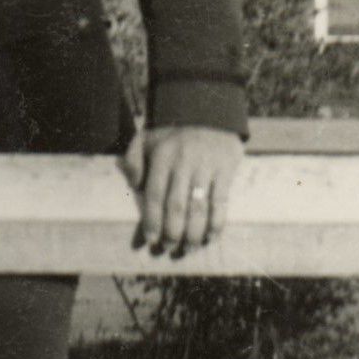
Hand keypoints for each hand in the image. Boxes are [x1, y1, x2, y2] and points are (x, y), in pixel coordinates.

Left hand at [121, 124, 243, 257]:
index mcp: (162, 158)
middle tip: (169, 248)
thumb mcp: (145, 138)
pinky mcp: (225, 169)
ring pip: (198, 207)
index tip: (151, 240)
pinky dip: (216, 222)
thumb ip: (133, 159)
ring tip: (189, 248)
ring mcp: (206, 167)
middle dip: (172, 232)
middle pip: (176, 206)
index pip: (155, 195)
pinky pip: (221, 202)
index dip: (152, 221)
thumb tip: (133, 185)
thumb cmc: (172, 132)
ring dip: (193, 233)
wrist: (208, 109)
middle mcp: (183, 163)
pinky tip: (210, 237)